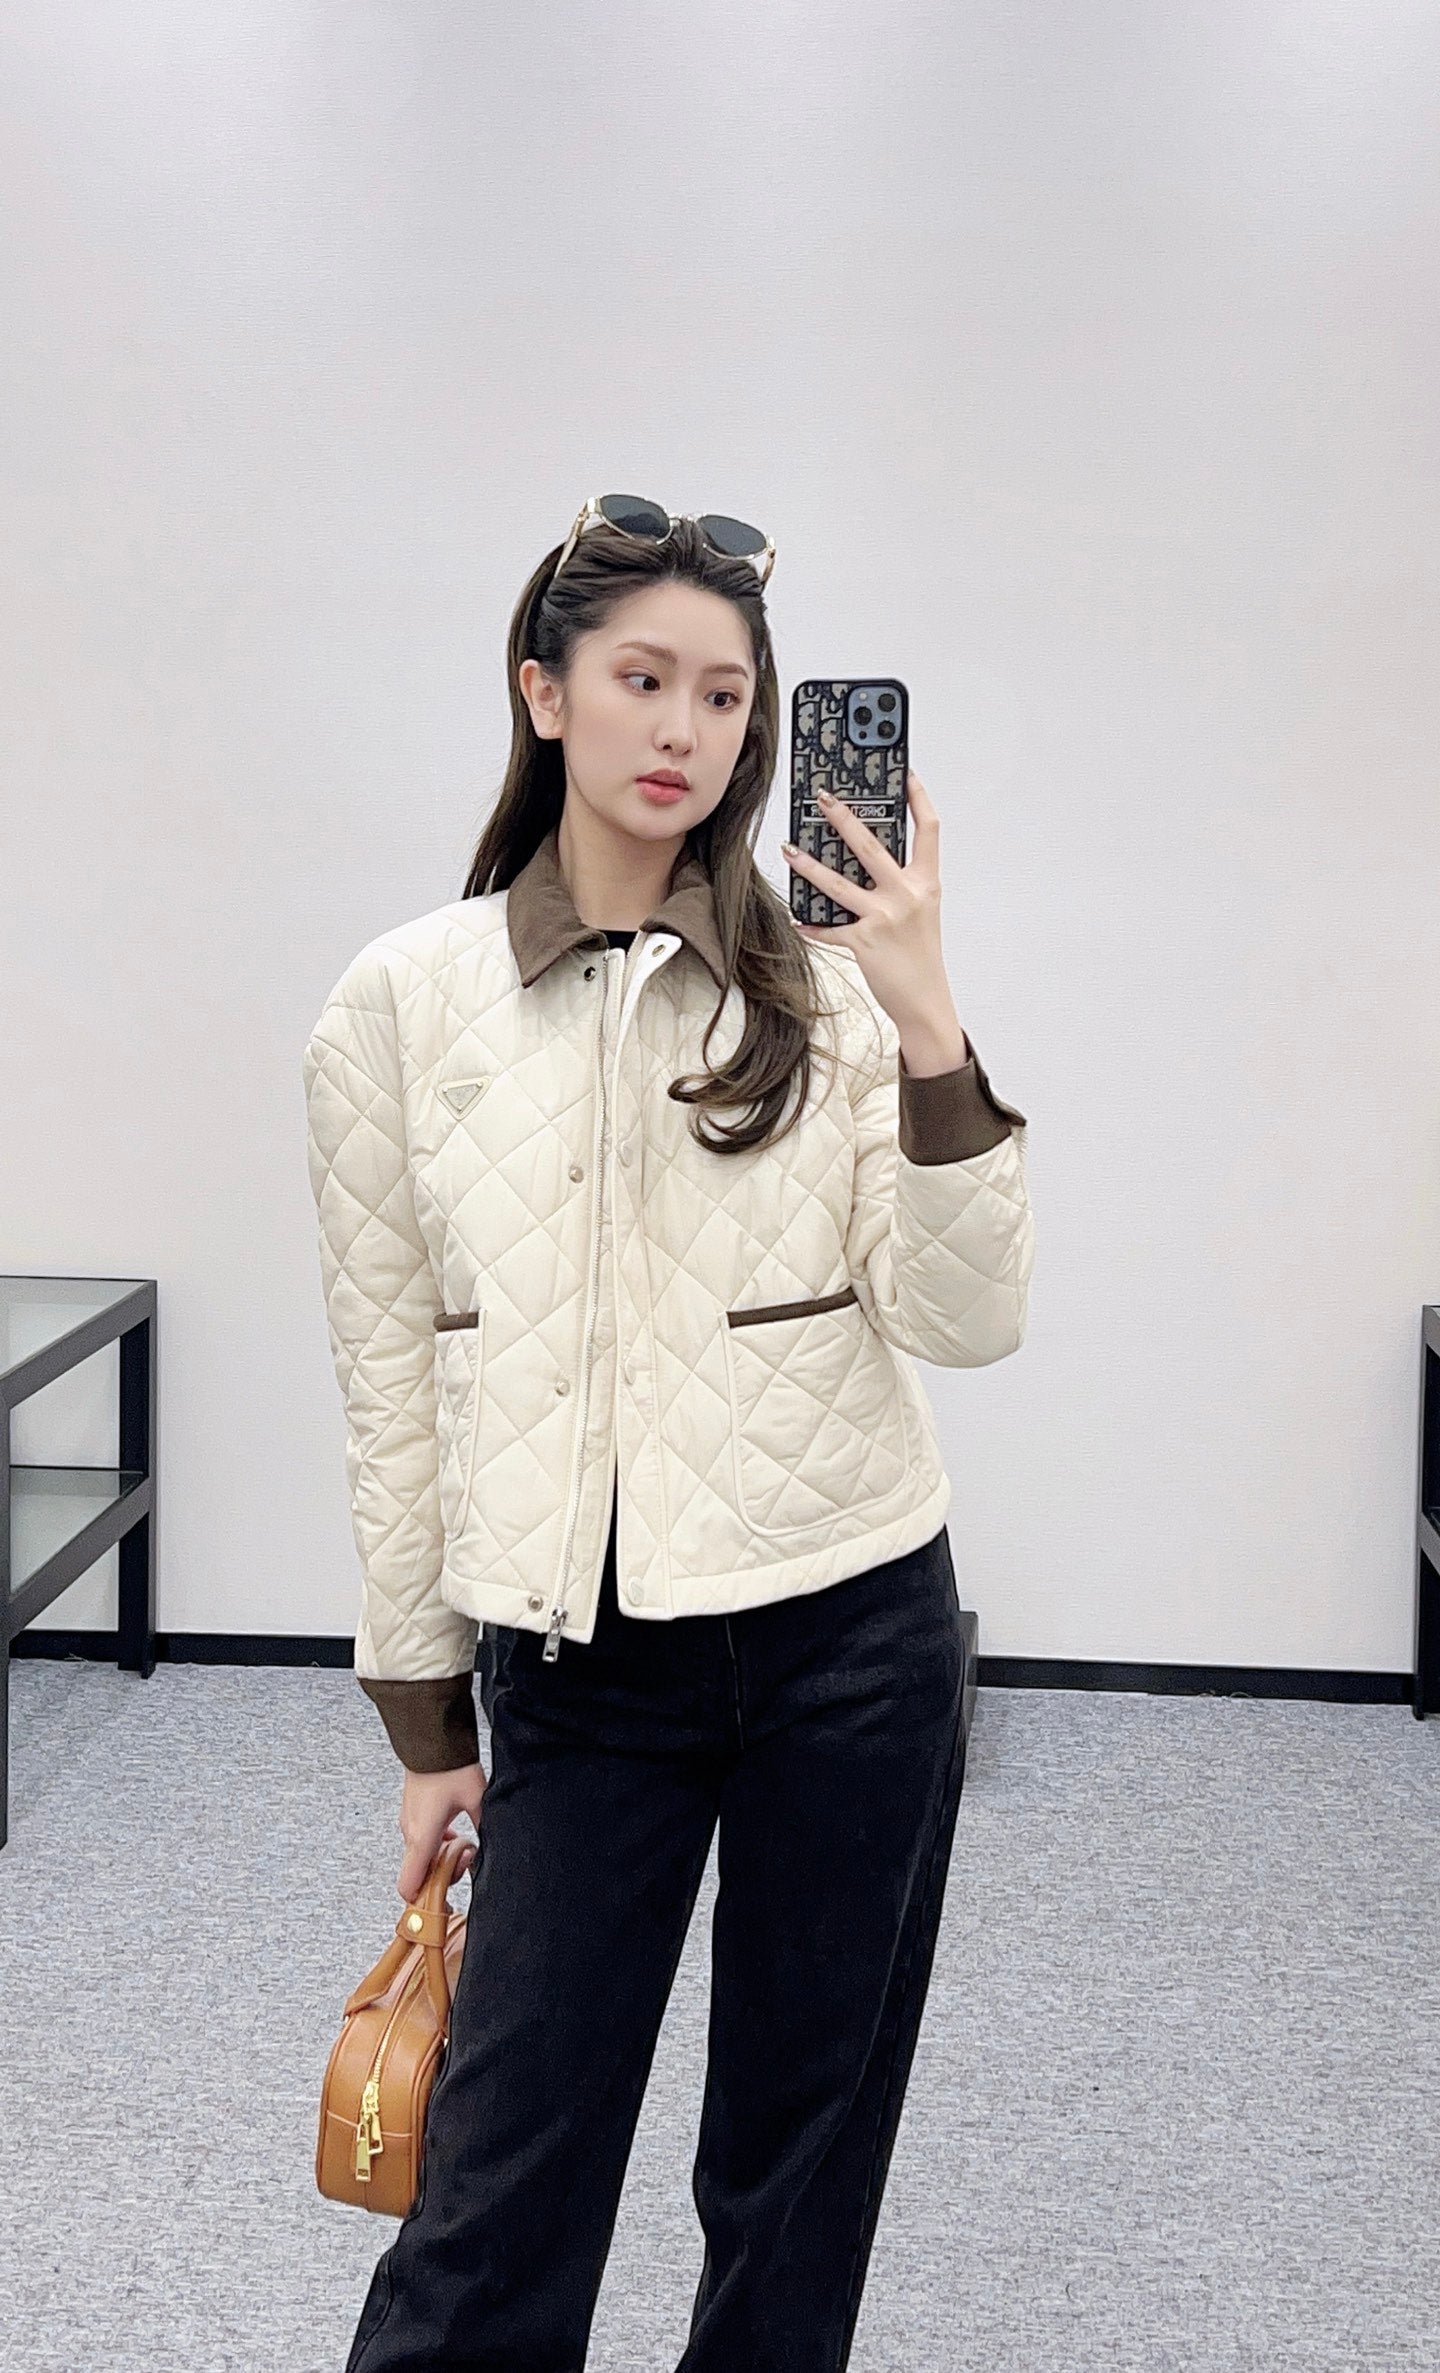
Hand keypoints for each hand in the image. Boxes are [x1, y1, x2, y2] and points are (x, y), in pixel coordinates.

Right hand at [398, 1763, 484, 1903]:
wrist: (431, 1738)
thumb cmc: (450, 1767)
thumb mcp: (477, 1800)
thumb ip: (485, 1828)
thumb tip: (494, 1848)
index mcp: (422, 1838)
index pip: (409, 1887)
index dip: (424, 1902)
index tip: (447, 1902)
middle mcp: (410, 1833)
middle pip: (421, 1874)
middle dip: (446, 1874)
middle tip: (470, 1856)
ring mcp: (409, 1822)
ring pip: (423, 1856)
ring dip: (443, 1857)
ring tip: (467, 1840)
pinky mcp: (412, 1812)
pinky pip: (423, 1840)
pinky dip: (439, 1843)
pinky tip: (458, 1829)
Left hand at [783, 770, 954, 1033]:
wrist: (926, 1000)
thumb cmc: (921, 955)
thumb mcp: (921, 912)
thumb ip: (901, 885)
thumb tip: (865, 861)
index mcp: (926, 883)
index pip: (928, 830)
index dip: (918, 798)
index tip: (904, 774)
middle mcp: (907, 895)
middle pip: (872, 846)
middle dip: (844, 818)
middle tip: (823, 798)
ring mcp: (885, 918)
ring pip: (839, 883)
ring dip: (809, 865)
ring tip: (789, 849)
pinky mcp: (864, 942)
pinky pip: (829, 928)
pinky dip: (811, 924)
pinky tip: (797, 919)